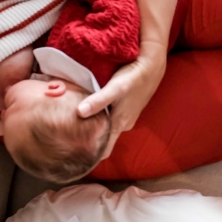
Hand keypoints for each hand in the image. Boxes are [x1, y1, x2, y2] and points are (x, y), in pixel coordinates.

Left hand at [77, 41, 166, 155]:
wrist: (152, 66)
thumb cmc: (134, 78)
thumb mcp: (115, 88)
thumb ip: (98, 101)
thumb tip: (79, 113)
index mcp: (120, 124)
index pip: (104, 150)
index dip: (90, 154)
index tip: (73, 155)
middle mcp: (123, 124)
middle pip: (104, 139)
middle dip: (89, 138)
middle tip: (68, 136)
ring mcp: (125, 116)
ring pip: (107, 127)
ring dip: (95, 125)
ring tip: (76, 121)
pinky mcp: (126, 108)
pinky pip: (111, 117)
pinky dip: (101, 116)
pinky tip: (90, 109)